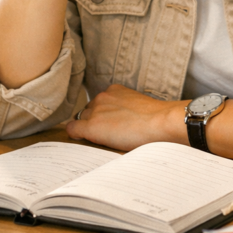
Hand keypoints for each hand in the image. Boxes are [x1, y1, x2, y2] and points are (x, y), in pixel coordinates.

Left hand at [65, 83, 185, 150]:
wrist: (159, 122)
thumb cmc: (156, 119)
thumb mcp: (138, 106)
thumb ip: (125, 108)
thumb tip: (121, 122)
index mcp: (114, 90)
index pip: (98, 103)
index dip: (101, 116)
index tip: (108, 125)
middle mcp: (102, 97)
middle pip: (88, 111)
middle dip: (94, 121)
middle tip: (107, 135)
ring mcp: (95, 110)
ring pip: (81, 120)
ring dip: (88, 129)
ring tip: (102, 141)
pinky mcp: (91, 126)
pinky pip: (73, 129)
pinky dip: (75, 136)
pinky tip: (83, 142)